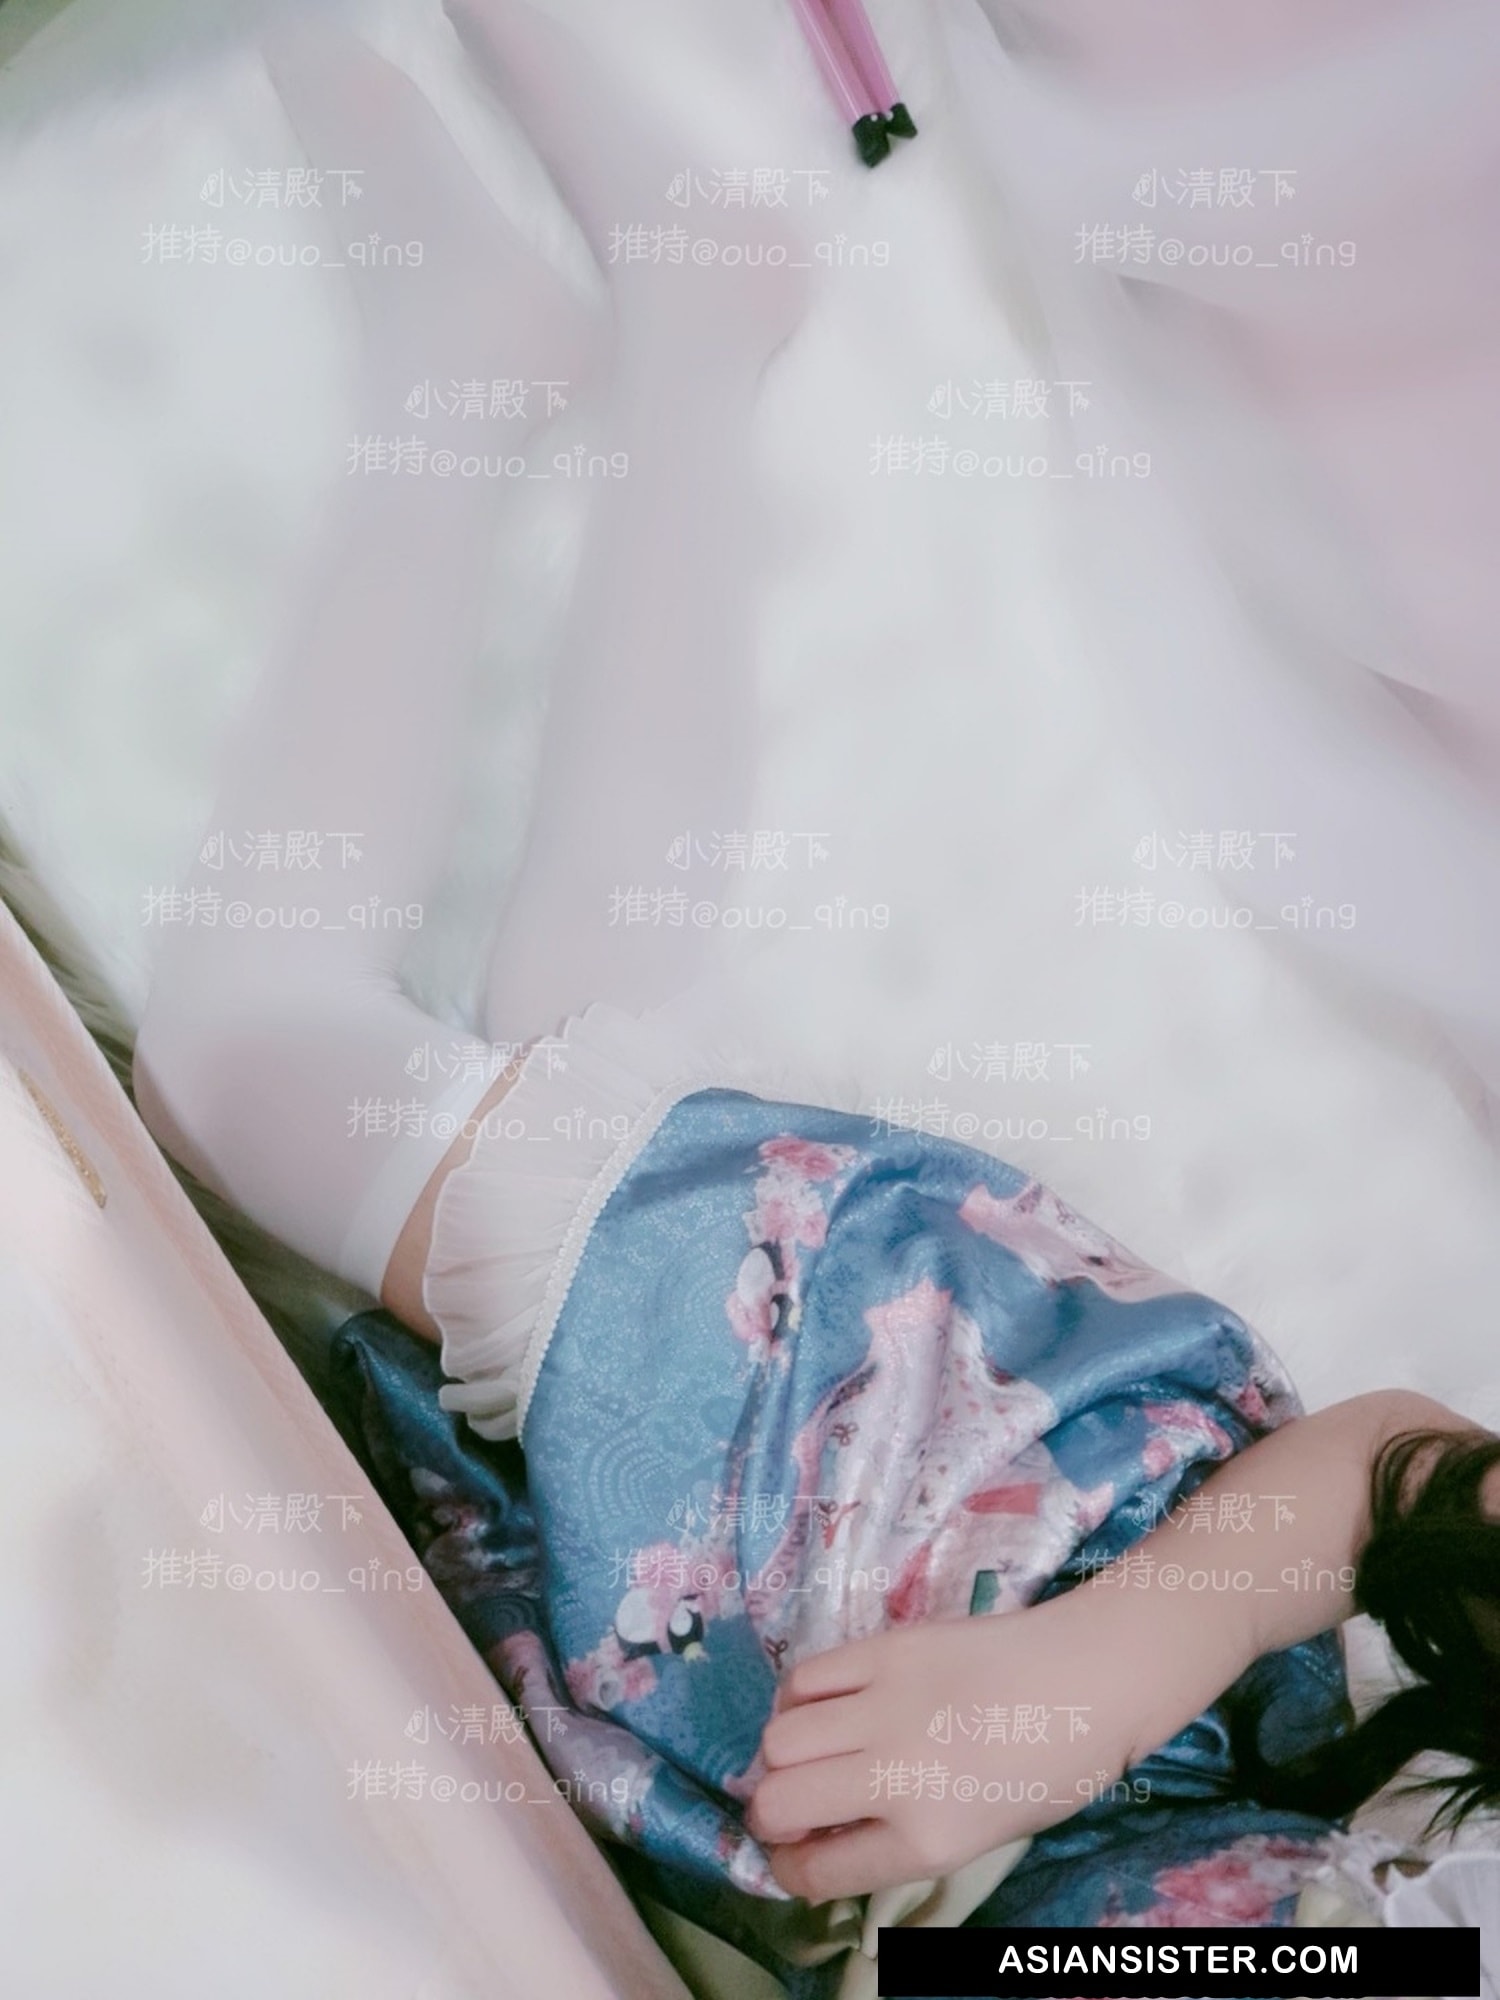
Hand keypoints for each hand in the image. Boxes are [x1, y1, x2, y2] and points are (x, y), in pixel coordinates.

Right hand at [745, 1596, 1138, 1903]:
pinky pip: (804, 1677)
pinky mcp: (884, 1648)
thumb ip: (900, 1840)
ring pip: (778, 1737)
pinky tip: (823, 1705)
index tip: (790, 1858)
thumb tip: (826, 1837)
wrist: (1090, 1679)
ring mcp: (885, 1706)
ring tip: (809, 1751)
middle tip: (791, 1806)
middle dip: (771, 1815)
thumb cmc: (1051, 1768)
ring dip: (782, 1755)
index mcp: (929, 1839)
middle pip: (778, 1802)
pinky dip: (798, 1699)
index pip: (818, 1871)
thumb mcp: (979, 1833)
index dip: (789, 1871)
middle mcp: (896, 1777)